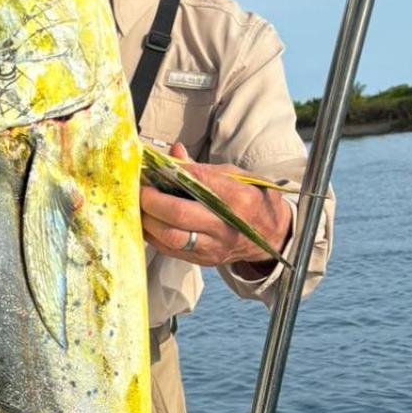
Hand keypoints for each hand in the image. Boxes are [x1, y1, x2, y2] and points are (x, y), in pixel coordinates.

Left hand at [140, 142, 291, 272]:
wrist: (272, 235)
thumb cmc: (253, 199)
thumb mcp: (237, 176)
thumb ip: (203, 168)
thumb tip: (174, 151)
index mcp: (239, 198)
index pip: (199, 182)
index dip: (173, 173)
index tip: (155, 166)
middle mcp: (226, 226)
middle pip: (179, 214)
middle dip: (152, 200)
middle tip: (140, 189)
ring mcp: (214, 247)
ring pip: (171, 237)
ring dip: (148, 220)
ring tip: (140, 206)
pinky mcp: (204, 261)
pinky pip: (170, 250)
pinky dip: (153, 235)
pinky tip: (147, 222)